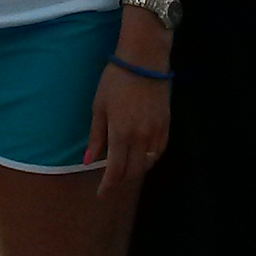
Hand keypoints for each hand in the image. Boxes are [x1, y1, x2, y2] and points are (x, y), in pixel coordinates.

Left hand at [88, 67, 169, 199]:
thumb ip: (96, 136)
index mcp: (120, 133)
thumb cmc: (116, 80)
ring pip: (147, 164)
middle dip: (121, 182)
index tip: (101, 194)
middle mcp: (140, 137)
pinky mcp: (166, 125)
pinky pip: (159, 151)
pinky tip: (141, 156)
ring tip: (125, 169)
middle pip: (133, 172)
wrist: (144, 60)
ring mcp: (156, 132)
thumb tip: (88, 161)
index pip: (115, 171)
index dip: (108, 186)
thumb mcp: (99, 107)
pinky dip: (149, 159)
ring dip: (135, 171)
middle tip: (111, 184)